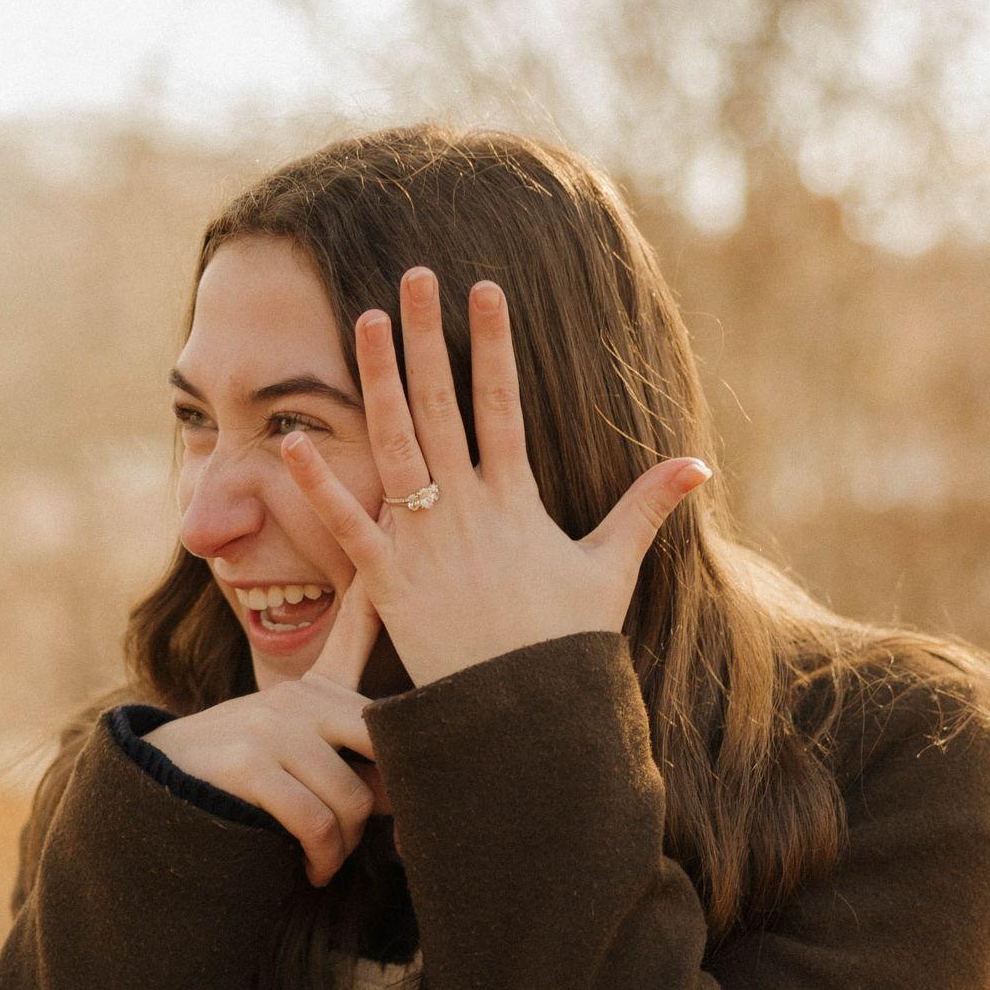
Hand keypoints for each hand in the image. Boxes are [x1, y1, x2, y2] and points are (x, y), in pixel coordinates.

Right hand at [142, 570, 388, 884]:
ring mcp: (271, 726)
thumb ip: (346, 736)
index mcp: (315, 689)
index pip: (358, 633)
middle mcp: (297, 696)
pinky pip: (313, 821)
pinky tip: (313, 871)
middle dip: (385, 800)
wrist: (159, 799)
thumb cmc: (244, 778)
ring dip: (345, 845)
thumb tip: (410, 773)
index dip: (384, 597)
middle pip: (380, 745)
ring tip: (328, 859)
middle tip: (373, 838)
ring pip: (350, 798)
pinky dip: (321, 857)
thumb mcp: (295, 744)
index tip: (397, 533)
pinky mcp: (248, 763)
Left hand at [276, 264, 711, 686]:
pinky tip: (292, 439)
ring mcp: (425, 542)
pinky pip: (349, 525)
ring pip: (396, 445)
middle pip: (442, 405)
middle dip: (429, 336)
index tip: (484, 287)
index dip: (494, 343)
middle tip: (414, 274)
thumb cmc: (564, 644)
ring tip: (367, 320)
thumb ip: (644, 509)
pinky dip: (320, 485)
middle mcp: (468, 509)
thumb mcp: (610, 570)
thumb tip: (697, 465)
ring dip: (378, 380)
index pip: (503, 403)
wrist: (523, 714)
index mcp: (518, 500)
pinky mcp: (389, 582)